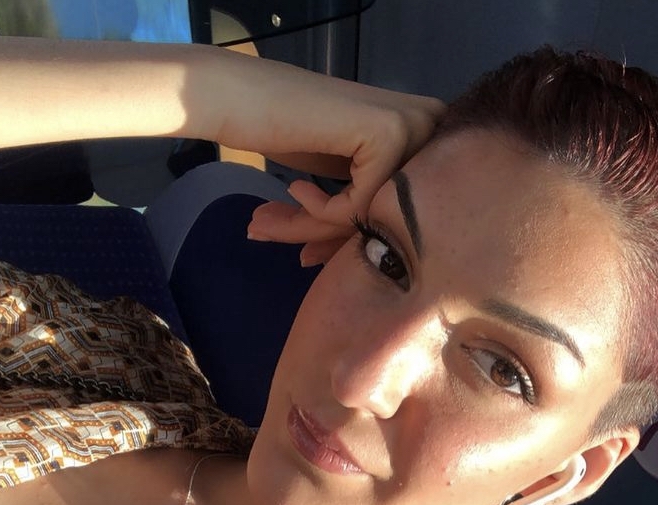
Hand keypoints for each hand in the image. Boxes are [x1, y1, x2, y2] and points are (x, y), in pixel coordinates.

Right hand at [203, 55, 443, 252]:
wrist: (229, 93)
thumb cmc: (278, 129)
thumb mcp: (341, 169)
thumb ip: (370, 203)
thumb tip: (388, 258)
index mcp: (423, 127)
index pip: (401, 206)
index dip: (352, 237)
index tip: (311, 254)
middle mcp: (429, 120)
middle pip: (391, 213)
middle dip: (335, 240)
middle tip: (295, 251)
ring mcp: (413, 123)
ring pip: (374, 215)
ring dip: (319, 230)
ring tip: (268, 226)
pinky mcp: (389, 133)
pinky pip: (361, 207)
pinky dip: (324, 212)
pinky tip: (295, 189)